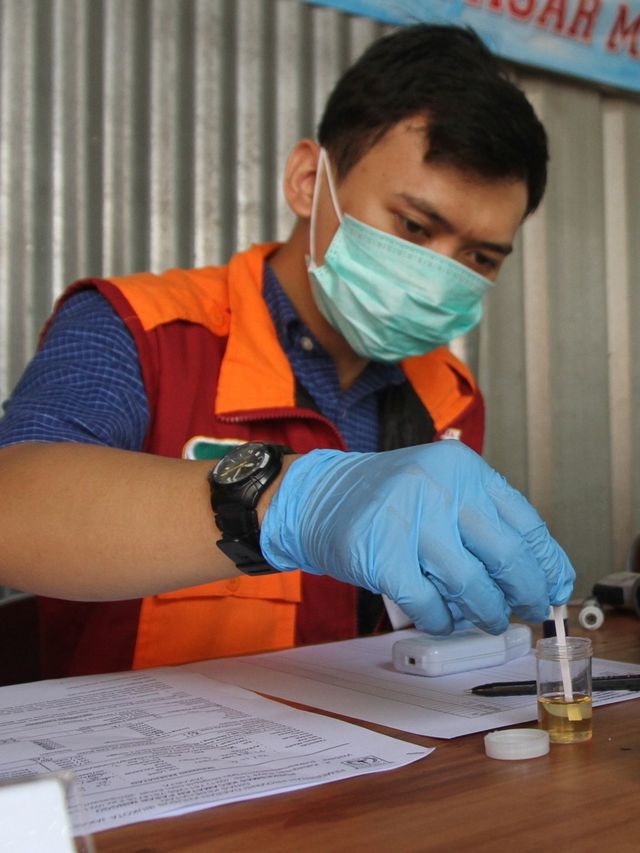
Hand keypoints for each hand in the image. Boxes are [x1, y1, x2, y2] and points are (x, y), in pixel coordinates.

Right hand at [260, 441, 574, 634]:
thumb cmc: (387, 498)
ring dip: (487, 613)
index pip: (525, 521)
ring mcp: (409, 519)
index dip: (547, 562)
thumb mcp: (442, 489)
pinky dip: (443, 620)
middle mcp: (440, 487)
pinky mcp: (381, 555)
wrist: (319, 498)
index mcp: (463, 467)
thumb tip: (540, 573)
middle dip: (527, 593)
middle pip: (507, 555)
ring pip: (471, 585)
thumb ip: (485, 522)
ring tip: (489, 619)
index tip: (555, 586)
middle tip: (529, 609)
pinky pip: (429, 604)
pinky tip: (444, 619)